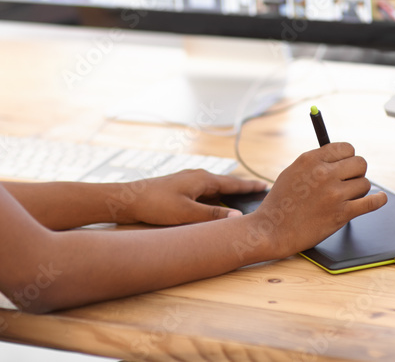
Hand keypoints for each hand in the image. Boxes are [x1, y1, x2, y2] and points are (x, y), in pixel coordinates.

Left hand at [114, 170, 267, 225]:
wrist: (128, 199)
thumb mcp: (186, 213)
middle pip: (226, 184)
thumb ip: (212, 216)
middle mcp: (197, 177)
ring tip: (243, 202)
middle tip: (261, 194)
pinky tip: (216, 207)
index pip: (233, 183)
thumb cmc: (156, 205)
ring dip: (229, 195)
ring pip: (215, 189)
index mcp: (202, 179)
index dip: (250, 186)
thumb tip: (237, 217)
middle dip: (243, 190)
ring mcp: (188, 182)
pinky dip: (216, 199)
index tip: (266, 186)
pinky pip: (205, 193)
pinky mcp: (180, 189)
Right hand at [250, 142, 386, 257]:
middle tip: (350, 180)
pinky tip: (380, 198)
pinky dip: (378, 200)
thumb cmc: (280, 202)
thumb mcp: (292, 172)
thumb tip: (339, 157)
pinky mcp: (341, 214)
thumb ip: (315, 163)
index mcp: (310, 160)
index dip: (348, 156)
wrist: (272, 230)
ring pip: (365, 183)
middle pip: (359, 163)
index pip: (345, 148)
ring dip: (359, 189)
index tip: (347, 163)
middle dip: (357, 171)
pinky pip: (371, 202)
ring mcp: (334, 194)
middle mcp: (324, 174)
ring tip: (348, 196)